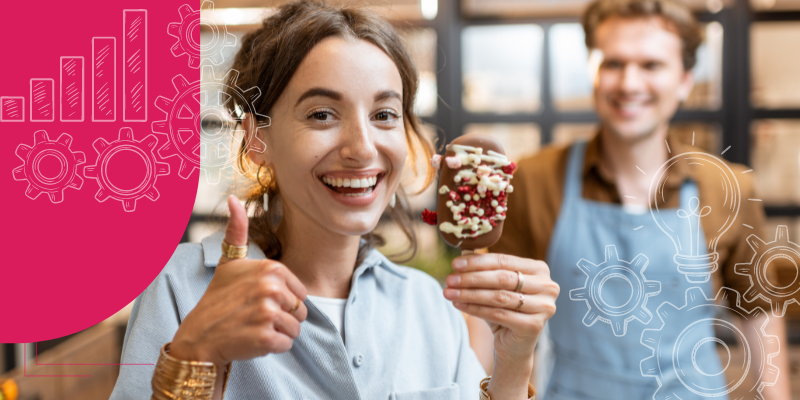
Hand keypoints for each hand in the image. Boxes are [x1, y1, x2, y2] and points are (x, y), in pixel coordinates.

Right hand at [170, 195, 307, 365]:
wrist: (199, 335)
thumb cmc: (218, 299)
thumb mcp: (229, 262)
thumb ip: (237, 231)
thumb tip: (234, 199)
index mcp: (271, 269)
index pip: (300, 293)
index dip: (284, 302)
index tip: (259, 301)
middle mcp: (271, 288)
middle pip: (301, 312)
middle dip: (282, 319)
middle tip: (255, 317)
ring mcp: (267, 313)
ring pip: (295, 330)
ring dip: (278, 334)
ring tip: (254, 328)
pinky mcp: (265, 337)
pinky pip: (286, 345)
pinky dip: (272, 348)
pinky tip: (252, 340)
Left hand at [443, 254, 557, 362]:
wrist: (514, 345)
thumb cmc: (504, 310)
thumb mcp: (494, 286)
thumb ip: (483, 268)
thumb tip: (463, 252)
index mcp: (540, 269)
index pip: (504, 260)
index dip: (477, 261)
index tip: (454, 264)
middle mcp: (547, 286)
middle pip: (502, 278)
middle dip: (472, 278)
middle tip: (449, 279)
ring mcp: (544, 307)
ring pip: (499, 297)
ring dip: (470, 294)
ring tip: (449, 293)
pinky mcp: (535, 326)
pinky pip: (499, 314)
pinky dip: (476, 309)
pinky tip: (459, 305)